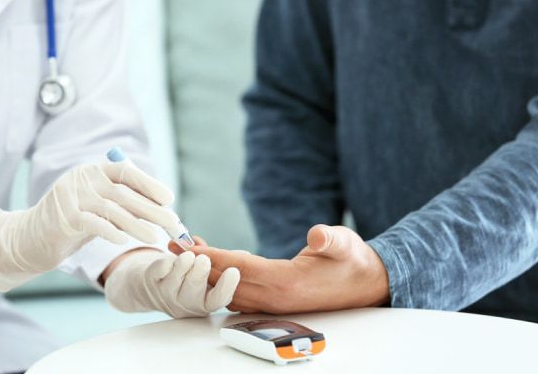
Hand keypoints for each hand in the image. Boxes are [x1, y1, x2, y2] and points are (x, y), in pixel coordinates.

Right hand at [0, 161, 177, 290]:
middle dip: (151, 209)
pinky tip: (124, 241)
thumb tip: (162, 209)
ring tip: (155, 237)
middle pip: (124, 193)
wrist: (31, 237)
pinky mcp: (64, 216)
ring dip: (137, 225)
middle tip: (172, 223)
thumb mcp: (98, 207)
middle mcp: (83, 178)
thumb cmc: (73, 223)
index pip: (126, 172)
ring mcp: (71, 196)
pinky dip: (111, 231)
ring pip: (112, 210)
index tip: (169, 199)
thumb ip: (123, 203)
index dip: (149, 184)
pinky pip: (93, 223)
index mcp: (94, 171)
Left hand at [103, 250, 239, 317]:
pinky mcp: (151, 282)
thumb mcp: (208, 272)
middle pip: (195, 291)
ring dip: (183, 265)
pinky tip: (170, 255)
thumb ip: (220, 262)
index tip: (234, 271)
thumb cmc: (190, 275)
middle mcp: (187, 303)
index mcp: (206, 301)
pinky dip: (165, 262)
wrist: (155, 282)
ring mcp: (167, 294)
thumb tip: (240, 255)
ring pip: (175, 281)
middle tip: (204, 260)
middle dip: (199, 274)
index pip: (218, 299)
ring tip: (188, 254)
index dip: (226, 287)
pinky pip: (158, 272)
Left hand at [169, 225, 389, 313]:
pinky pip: (238, 292)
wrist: (366, 285)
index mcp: (286, 283)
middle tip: (171, 246)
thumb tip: (317, 236)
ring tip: (184, 251)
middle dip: (196, 264)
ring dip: (205, 271)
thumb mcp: (345, 244)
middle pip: (225, 281)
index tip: (186, 247)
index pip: (238, 269)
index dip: (211, 257)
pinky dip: (220, 278)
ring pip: (228, 288)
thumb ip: (330, 240)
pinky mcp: (273, 301)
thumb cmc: (353, 261)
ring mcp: (272, 302)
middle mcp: (274, 297)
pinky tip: (212, 264)